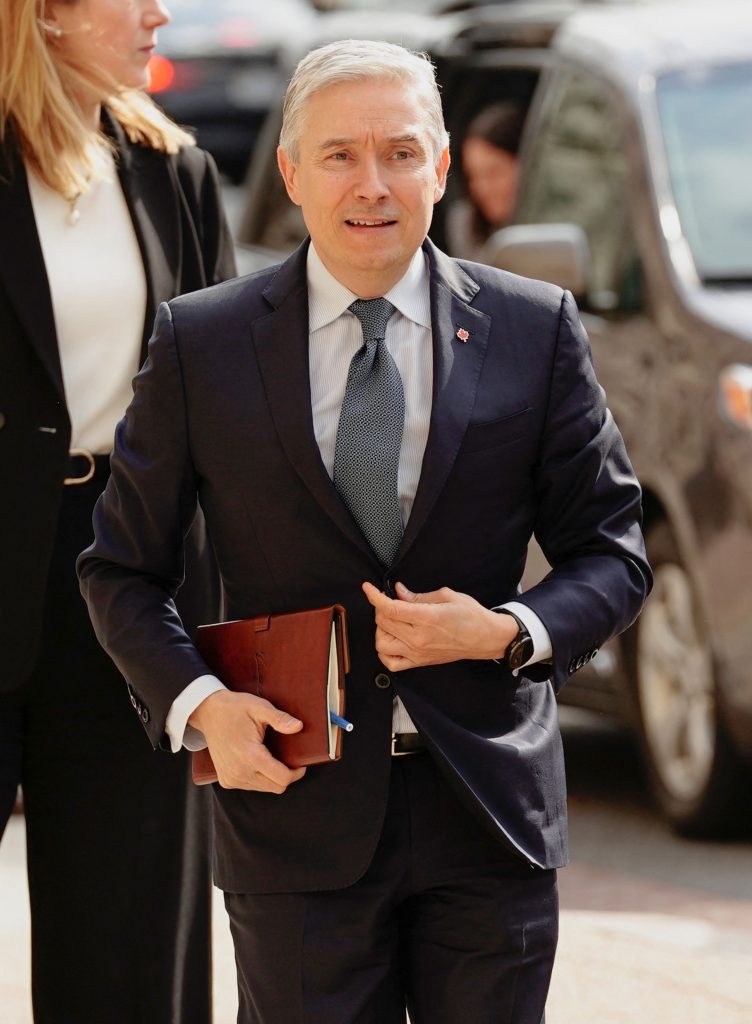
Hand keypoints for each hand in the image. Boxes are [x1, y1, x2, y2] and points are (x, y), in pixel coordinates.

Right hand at [189, 690, 306, 792]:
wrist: (209, 713)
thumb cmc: (235, 708)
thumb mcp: (260, 707)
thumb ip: (280, 719)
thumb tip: (299, 727)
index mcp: (250, 756)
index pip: (282, 779)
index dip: (296, 772)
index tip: (300, 763)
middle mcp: (239, 772)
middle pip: (276, 787)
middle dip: (286, 775)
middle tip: (288, 759)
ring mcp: (231, 778)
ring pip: (264, 788)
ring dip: (272, 777)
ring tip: (270, 757)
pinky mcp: (226, 780)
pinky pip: (251, 786)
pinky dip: (259, 778)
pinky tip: (257, 762)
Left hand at [362, 581, 517, 671]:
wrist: (486, 638)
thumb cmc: (471, 615)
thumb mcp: (446, 596)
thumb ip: (417, 596)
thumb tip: (398, 591)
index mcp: (427, 618)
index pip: (390, 608)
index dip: (374, 596)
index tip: (368, 588)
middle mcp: (419, 638)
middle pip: (383, 623)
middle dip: (380, 607)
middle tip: (389, 600)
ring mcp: (418, 653)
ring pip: (381, 643)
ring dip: (380, 629)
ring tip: (391, 620)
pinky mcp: (419, 662)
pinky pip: (391, 663)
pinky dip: (384, 652)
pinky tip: (391, 639)